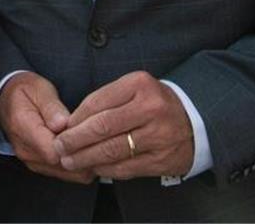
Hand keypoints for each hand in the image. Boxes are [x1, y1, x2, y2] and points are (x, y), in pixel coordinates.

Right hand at [0, 72, 90, 183]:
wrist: (6, 99)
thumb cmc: (24, 91)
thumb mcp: (39, 88)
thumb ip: (51, 107)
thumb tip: (62, 123)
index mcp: (24, 128)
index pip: (53, 151)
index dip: (75, 145)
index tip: (88, 132)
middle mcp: (25, 150)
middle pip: (62, 165)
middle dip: (84, 154)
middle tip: (99, 139)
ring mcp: (31, 160)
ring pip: (66, 173)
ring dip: (83, 161)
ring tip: (95, 143)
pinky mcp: (38, 165)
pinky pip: (63, 173)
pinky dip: (77, 165)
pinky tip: (85, 149)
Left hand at [54, 71, 193, 180]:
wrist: (195, 120)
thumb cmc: (154, 102)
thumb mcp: (134, 88)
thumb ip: (106, 100)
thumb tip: (72, 121)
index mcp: (140, 85)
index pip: (97, 102)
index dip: (76, 118)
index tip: (62, 128)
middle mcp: (151, 109)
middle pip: (102, 127)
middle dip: (75, 140)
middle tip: (59, 147)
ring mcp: (159, 136)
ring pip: (112, 150)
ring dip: (86, 158)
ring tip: (70, 160)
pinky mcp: (162, 159)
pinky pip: (126, 167)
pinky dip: (106, 169)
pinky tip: (93, 168)